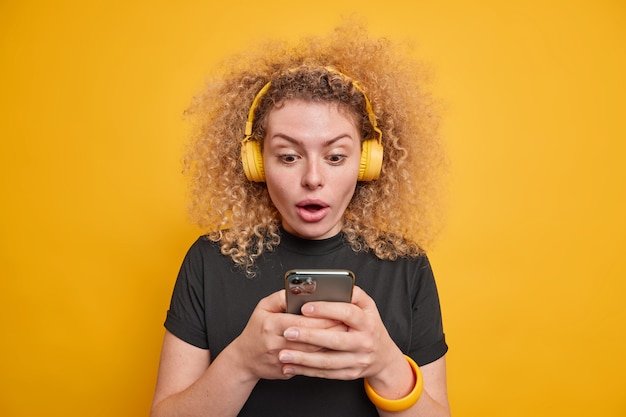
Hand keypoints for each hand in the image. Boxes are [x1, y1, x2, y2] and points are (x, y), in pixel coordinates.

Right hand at [226, 290, 349, 381]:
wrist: (244, 359)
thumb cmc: (256, 329)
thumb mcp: (263, 307)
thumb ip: (281, 297)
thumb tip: (301, 290)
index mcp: (271, 325)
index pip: (302, 322)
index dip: (322, 318)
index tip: (338, 312)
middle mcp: (276, 343)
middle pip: (311, 338)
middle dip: (331, 330)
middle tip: (348, 323)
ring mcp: (281, 360)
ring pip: (313, 353)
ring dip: (331, 344)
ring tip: (345, 334)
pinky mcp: (287, 371)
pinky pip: (309, 364)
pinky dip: (323, 356)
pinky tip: (334, 348)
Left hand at [277, 286, 401, 379]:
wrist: (383, 357)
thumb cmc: (369, 325)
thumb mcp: (367, 306)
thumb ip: (352, 294)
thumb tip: (333, 284)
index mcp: (367, 322)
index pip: (347, 313)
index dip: (326, 309)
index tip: (305, 307)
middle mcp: (364, 342)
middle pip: (335, 340)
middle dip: (309, 336)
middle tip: (287, 332)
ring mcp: (358, 360)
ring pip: (328, 361)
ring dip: (303, 359)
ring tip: (283, 354)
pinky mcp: (350, 374)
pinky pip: (326, 373)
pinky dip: (306, 371)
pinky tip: (290, 367)